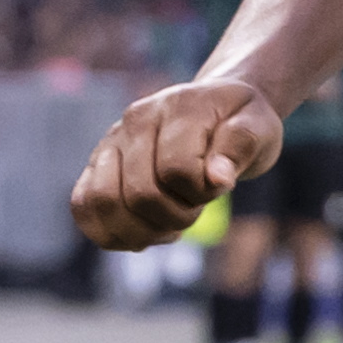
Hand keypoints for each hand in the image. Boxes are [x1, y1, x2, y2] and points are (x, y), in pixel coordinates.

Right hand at [69, 79, 281, 251]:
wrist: (217, 109)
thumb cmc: (240, 121)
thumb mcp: (259, 127)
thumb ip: (241, 147)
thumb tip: (218, 178)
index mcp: (175, 109)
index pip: (176, 170)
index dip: (201, 193)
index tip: (219, 186)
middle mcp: (134, 123)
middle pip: (140, 194)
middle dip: (176, 217)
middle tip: (195, 209)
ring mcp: (110, 143)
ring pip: (102, 203)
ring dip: (142, 230)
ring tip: (169, 226)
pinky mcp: (97, 165)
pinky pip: (83, 206)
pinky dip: (112, 232)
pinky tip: (144, 233)